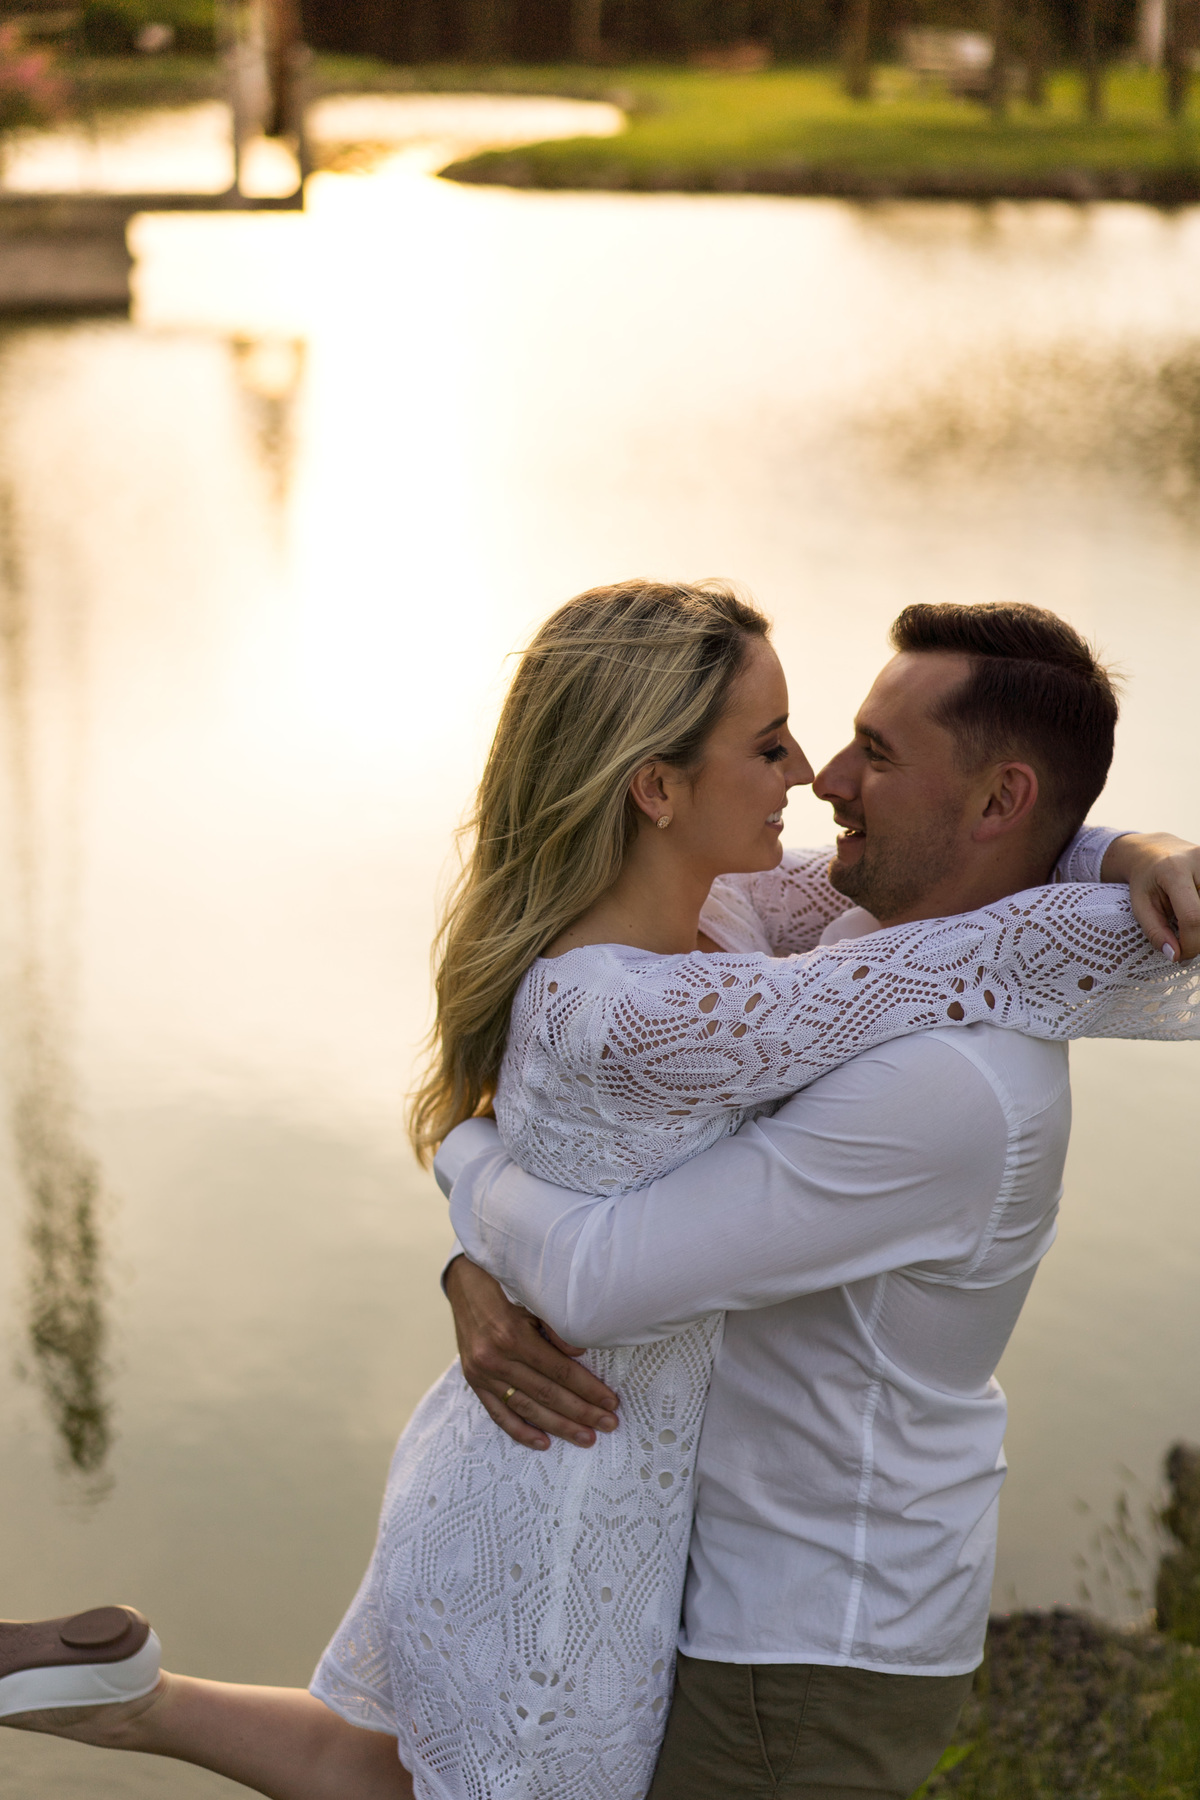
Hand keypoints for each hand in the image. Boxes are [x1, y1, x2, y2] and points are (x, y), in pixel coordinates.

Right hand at [444, 1256, 619, 1451]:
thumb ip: (556, 1328)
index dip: (587, 1389)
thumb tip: (579, 1355)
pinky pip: (499, 1414)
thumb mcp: (532, 1300)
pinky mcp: (474, 1383)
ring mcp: (482, 1375)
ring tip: (585, 1438)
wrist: (465, 1284)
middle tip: (608, 1424)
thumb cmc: (505, 1289)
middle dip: (581, 1412)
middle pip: (546, 1394)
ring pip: (527, 1409)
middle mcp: (495, 1359)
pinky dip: (521, 1431)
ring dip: (559, 1427)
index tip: (610, 1402)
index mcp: (512, 1336)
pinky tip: (544, 1443)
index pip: (559, 1371)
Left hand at [1102, 832, 1199, 960]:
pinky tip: (1196, 915)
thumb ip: (1155, 931)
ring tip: (1189, 928)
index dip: (1191, 943)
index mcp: (1174, 870)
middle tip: (1186, 947)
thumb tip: (1175, 956)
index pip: (1193, 916)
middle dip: (1199, 939)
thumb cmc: (1145, 879)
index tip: (1181, 956)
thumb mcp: (1140, 904)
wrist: (1154, 850)